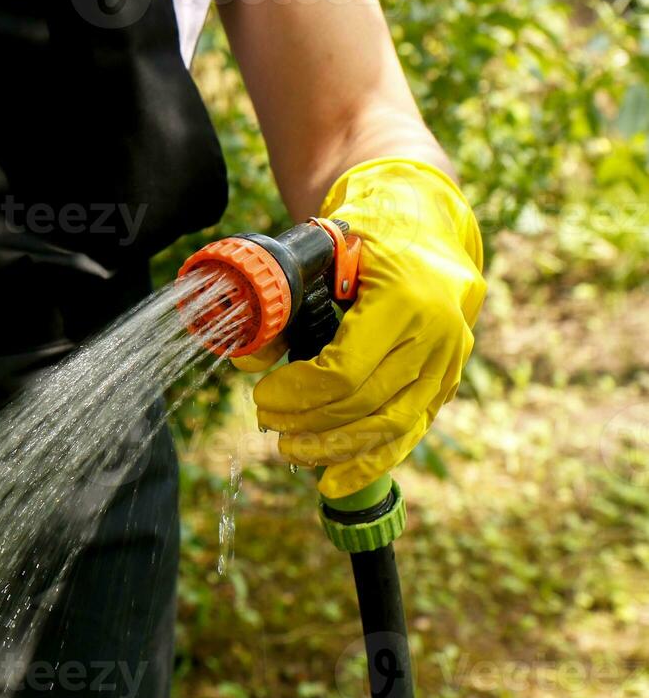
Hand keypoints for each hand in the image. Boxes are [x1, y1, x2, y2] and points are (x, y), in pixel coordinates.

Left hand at [240, 157, 485, 498]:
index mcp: (407, 297)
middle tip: (268, 423)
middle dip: (309, 424)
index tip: (262, 396)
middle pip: (365, 405)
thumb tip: (246, 360)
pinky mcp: (449, 379)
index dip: (297, 394)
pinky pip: (411, 431)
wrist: (424, 216)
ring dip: (334, 448)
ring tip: (292, 452)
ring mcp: (451, 359)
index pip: (345, 372)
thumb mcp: (318, 253)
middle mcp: (440, 333)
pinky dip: (372, 461)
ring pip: (391, 426)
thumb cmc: (366, 232)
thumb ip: (281, 305)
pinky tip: (335, 481)